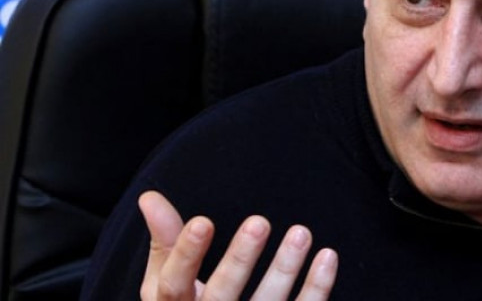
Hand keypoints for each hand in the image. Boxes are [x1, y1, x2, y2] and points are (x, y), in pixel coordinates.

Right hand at [138, 190, 337, 299]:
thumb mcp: (164, 285)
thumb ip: (164, 243)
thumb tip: (149, 196)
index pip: (174, 286)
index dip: (186, 255)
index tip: (203, 221)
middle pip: (222, 297)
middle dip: (240, 260)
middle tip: (259, 221)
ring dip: (285, 269)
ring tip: (301, 232)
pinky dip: (317, 288)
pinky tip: (328, 256)